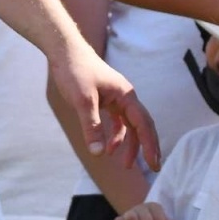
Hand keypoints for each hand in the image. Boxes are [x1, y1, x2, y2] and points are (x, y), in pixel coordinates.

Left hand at [48, 41, 161, 169]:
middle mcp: (127, 98)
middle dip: (148, 148)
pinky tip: (109, 149)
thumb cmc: (75, 71)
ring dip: (130, 145)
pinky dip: (116, 136)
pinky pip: (119, 123)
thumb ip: (91, 127)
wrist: (64, 51)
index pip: (144, 125)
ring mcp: (118, 100)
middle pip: (143, 127)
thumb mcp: (83, 101)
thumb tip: (97, 154)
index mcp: (127, 96)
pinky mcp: (108, 101)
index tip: (154, 164)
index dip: (150, 146)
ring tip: (126, 165)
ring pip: (131, 127)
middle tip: (153, 168)